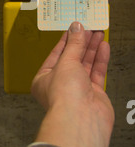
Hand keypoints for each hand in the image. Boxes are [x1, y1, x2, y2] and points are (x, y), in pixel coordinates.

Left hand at [31, 21, 114, 146]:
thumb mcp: (66, 62)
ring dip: (92, 48)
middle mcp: (60, 84)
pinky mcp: (92, 94)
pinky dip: (100, 59)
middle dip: (81, 42)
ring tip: (98, 33)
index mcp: (44, 79)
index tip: (74, 28)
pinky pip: (96, 72)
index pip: (55, 54)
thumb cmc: (64, 96)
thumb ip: (73, 44)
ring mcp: (77, 89)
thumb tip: (76, 29)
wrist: (81, 119)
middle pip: (72, 58)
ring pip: (85, 64)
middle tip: (89, 27)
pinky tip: (103, 47)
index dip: (66, 40)